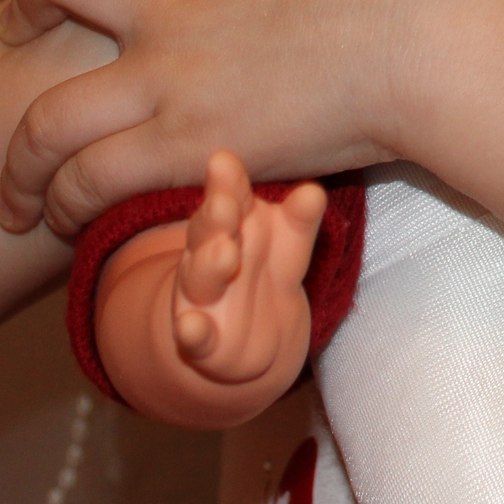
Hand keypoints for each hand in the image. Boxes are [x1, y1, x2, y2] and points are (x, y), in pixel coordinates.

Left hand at [0, 0, 500, 235]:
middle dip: (28, 7)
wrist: (443, 33)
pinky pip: (94, 179)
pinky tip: (65, 217)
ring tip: (14, 182)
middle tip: (22, 33)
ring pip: (49, 116)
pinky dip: (65, 199)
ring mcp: (172, 78)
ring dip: (22, 150)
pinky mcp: (192, 146)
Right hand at [173, 151, 326, 384]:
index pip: (232, 197)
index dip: (229, 182)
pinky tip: (191, 327)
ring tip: (224, 254)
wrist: (245, 341)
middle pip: (210, 231)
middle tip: (226, 203)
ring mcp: (201, 298)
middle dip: (216, 216)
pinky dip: (192, 332)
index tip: (223, 160)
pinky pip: (194, 336)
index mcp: (231, 224)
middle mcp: (208, 255)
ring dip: (209, 265)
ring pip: (201, 277)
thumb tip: (313, 191)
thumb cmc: (264, 273)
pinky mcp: (202, 342)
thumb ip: (299, 218)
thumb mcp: (287, 242)